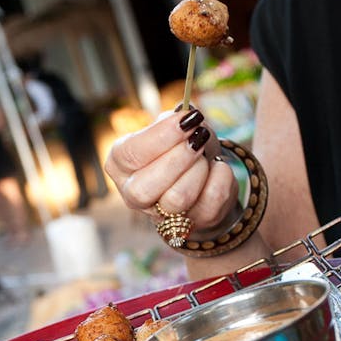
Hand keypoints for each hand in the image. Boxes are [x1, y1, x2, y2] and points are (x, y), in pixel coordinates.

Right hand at [105, 108, 236, 231]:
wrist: (204, 177)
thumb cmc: (182, 148)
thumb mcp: (175, 127)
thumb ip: (176, 119)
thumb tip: (185, 115)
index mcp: (119, 164)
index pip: (131, 154)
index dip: (162, 136)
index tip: (188, 120)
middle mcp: (132, 194)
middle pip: (146, 187)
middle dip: (180, 158)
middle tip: (198, 138)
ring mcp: (159, 215)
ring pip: (177, 198)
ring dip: (199, 169)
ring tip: (204, 156)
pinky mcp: (189, 225)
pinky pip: (209, 202)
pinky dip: (221, 177)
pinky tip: (217, 169)